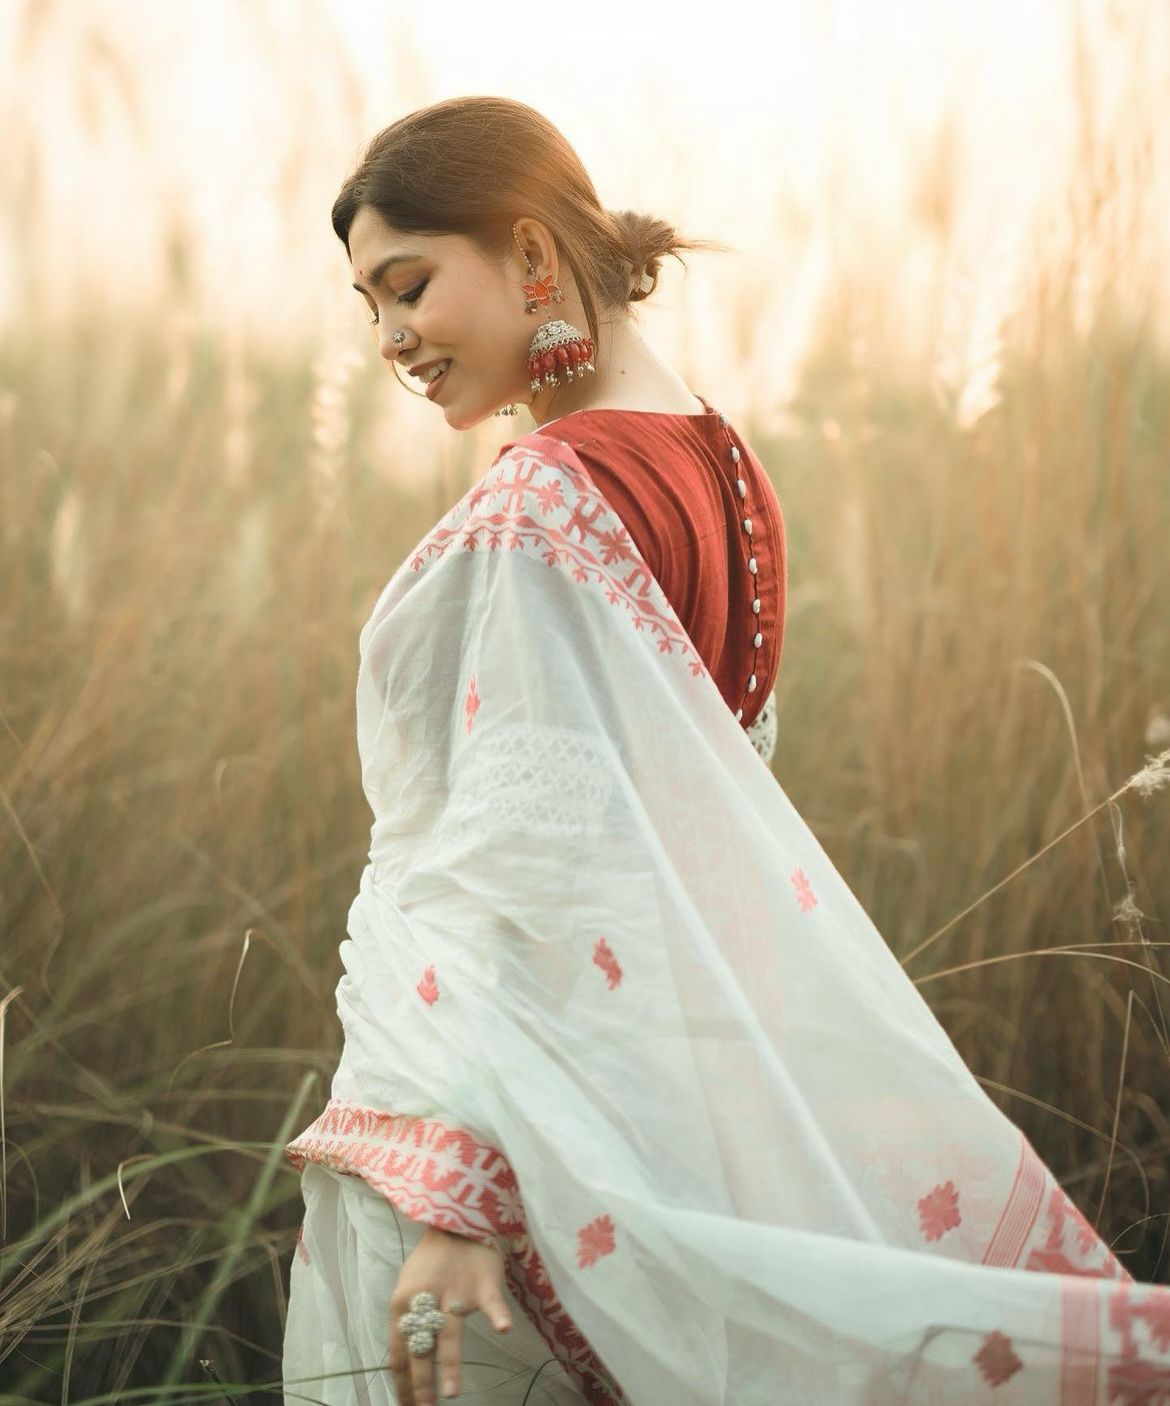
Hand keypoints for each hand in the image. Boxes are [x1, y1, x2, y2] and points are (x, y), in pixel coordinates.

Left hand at [388, 1224, 512, 1404]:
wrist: (457, 1222)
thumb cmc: (432, 1262)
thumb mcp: (410, 1289)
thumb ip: (407, 1323)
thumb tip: (403, 1365)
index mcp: (402, 1304)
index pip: (398, 1353)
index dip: (402, 1384)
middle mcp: (425, 1301)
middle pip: (421, 1348)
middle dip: (421, 1385)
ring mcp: (456, 1293)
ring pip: (450, 1332)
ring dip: (450, 1364)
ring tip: (452, 1393)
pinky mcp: (483, 1283)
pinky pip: (491, 1302)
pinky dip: (498, 1315)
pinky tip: (503, 1329)